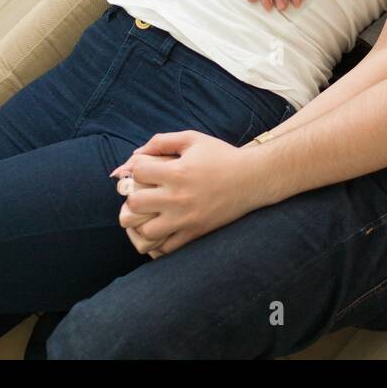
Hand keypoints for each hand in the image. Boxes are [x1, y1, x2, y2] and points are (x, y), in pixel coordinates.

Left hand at [109, 131, 269, 256]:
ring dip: (142, 222)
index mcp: (178, 172)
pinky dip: (158, 240)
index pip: (137, 172)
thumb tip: (134, 154)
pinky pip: (165, 248)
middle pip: (134, 204)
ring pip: (144, 231)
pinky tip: (162, 227)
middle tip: (143, 193)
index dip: (136, 168)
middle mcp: (179, 197)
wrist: (253, 179)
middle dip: (133, 197)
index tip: (145, 169)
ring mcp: (186, 219)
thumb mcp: (193, 140)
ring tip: (149, 214)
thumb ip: (162, 141)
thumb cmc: (221, 156)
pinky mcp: (195, 233)